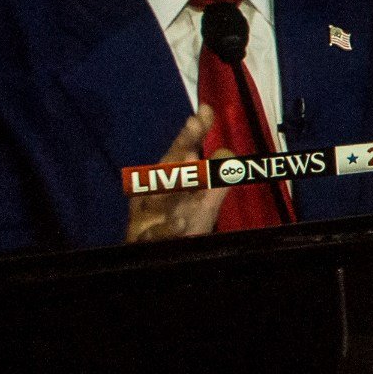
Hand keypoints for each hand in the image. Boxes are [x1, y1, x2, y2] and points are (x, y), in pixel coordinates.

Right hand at [125, 105, 231, 242]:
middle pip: (167, 168)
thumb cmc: (180, 226)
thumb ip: (217, 175)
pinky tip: (182, 222)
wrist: (159, 261)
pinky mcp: (145, 240)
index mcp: (167, 180)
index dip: (192, 133)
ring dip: (175, 183)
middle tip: (194, 128)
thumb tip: (227, 149)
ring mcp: (146, 216)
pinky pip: (155, 234)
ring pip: (159, 197)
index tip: (205, 112)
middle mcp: (153, 194)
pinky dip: (168, 228)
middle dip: (180, 149)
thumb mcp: (204, 200)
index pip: (181, 152)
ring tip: (193, 164)